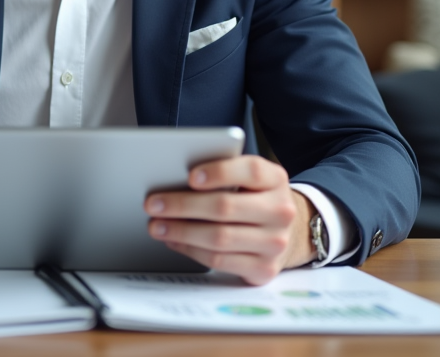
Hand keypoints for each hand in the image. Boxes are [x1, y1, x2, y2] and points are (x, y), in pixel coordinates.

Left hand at [144, 155, 315, 284]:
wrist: (286, 233)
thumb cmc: (254, 199)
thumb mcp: (249, 180)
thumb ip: (223, 174)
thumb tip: (174, 178)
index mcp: (276, 180)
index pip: (251, 171)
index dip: (219, 172)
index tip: (190, 176)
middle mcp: (280, 211)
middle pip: (226, 206)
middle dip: (183, 205)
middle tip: (153, 204)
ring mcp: (274, 243)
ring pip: (219, 237)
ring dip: (181, 231)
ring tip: (157, 225)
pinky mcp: (264, 269)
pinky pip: (219, 261)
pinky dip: (191, 250)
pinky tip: (174, 241)